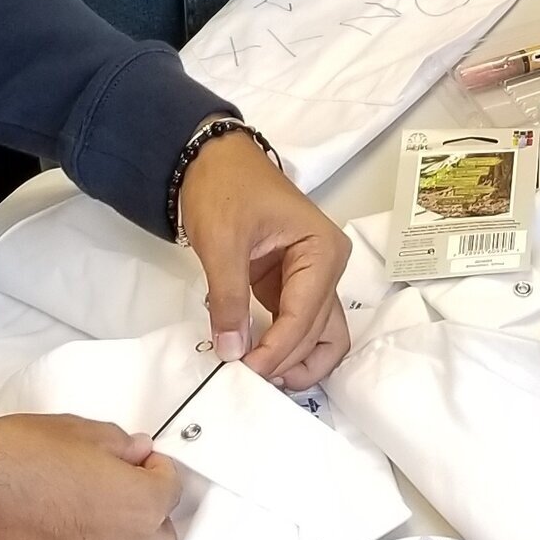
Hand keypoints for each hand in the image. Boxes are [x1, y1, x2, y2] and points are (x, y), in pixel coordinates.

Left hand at [176, 129, 351, 387]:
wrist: (211, 159)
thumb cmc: (223, 189)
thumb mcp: (222, 242)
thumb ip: (228, 299)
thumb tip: (232, 352)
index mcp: (323, 250)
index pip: (305, 316)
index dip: (276, 350)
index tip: (243, 372)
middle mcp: (329, 266)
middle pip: (318, 331)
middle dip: (284, 359)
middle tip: (245, 380)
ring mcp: (314, 277)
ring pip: (320, 335)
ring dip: (297, 362)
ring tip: (261, 379)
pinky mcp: (293, 285)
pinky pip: (300, 325)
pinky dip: (285, 347)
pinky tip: (262, 363)